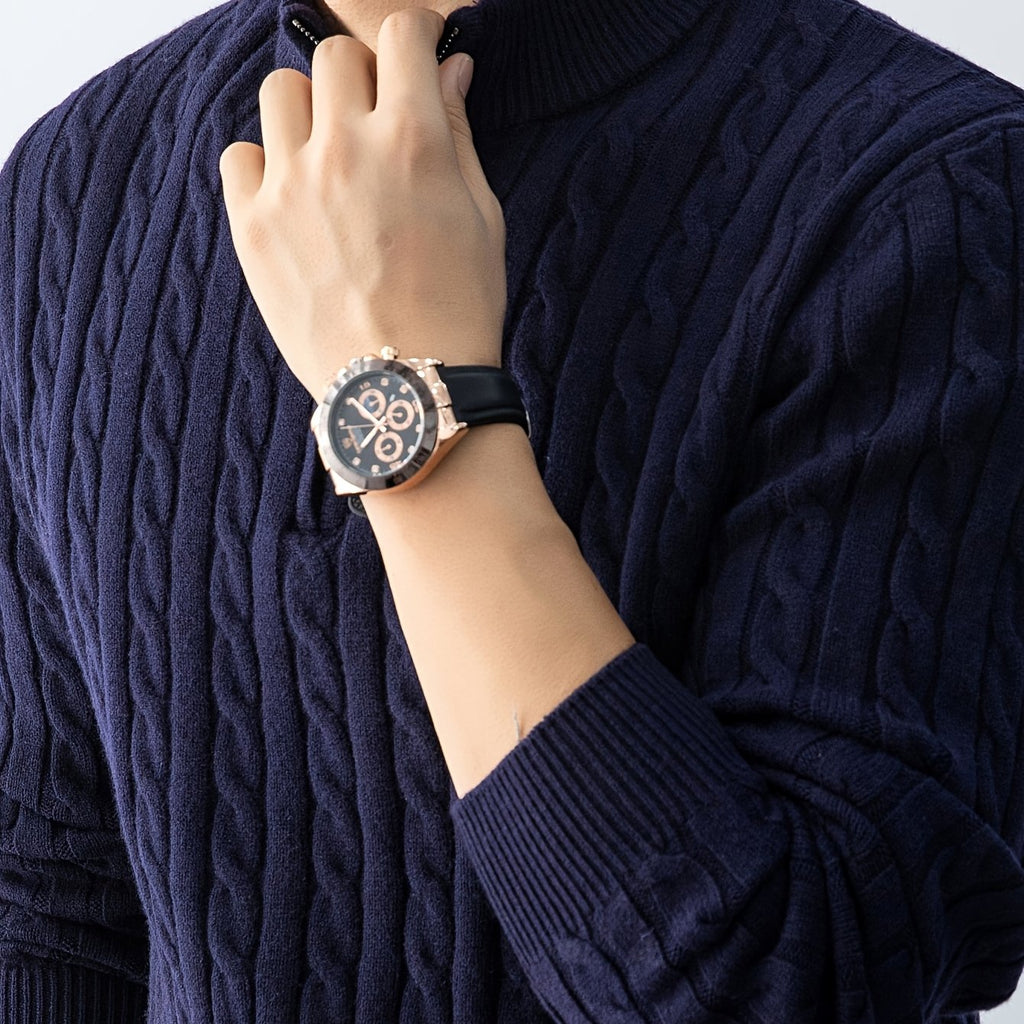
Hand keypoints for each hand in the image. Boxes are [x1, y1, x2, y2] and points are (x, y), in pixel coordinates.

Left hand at [219, 9, 506, 400]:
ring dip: (310, 114)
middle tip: (375, 125)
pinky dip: (264, 166)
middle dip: (361, 80)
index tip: (415, 64)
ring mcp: (291, 188)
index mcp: (413, 141)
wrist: (407, 393)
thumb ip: (459, 132)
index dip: (414, 41)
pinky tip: (293, 200)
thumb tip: (450, 68)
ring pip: (281, 92)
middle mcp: (345, 150)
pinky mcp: (253, 228)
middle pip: (334, 55)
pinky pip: (238, 155)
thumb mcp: (483, 218)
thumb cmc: (459, 310)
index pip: (401, 34)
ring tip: (330, 163)